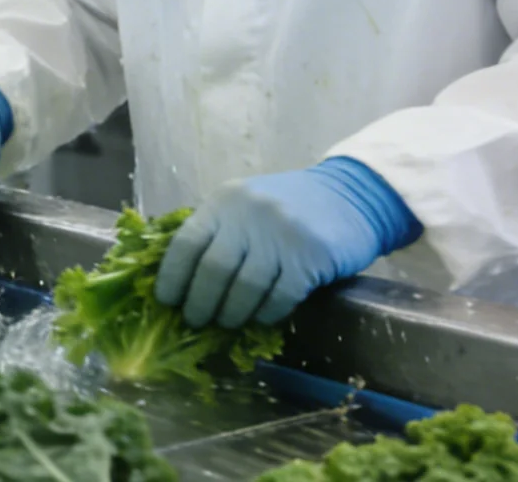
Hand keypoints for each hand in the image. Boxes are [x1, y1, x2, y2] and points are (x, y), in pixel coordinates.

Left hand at [155, 158, 420, 329]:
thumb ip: (217, 232)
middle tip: (196, 321)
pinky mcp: (311, 256)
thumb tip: (183, 281)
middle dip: (200, 303)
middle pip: (213, 269)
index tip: (167, 301)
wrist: (350, 194)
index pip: (185, 243)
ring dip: (232, 313)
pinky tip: (261, 317)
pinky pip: (280, 296)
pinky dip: (266, 312)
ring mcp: (281, 235)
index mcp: (224, 202)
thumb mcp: (244, 206)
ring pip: (245, 287)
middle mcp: (249, 215)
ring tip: (227, 323)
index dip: (172, 277)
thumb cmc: (287, 206)